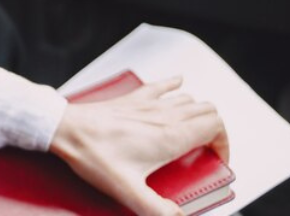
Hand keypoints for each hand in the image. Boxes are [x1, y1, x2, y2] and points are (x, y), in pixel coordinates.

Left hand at [49, 77, 228, 215]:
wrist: (65, 129)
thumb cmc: (94, 156)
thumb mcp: (127, 190)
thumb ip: (156, 209)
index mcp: (169, 136)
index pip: (215, 126)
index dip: (224, 144)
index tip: (216, 161)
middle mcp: (164, 115)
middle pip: (207, 111)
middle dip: (215, 130)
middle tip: (207, 151)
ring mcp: (148, 104)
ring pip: (189, 99)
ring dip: (197, 113)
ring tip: (193, 132)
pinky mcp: (132, 98)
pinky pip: (162, 85)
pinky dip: (174, 86)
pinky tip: (177, 85)